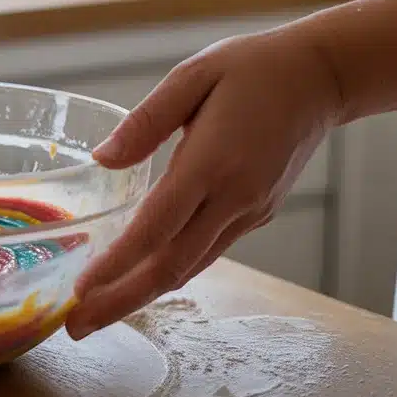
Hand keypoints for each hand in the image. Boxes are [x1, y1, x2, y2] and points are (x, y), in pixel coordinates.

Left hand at [65, 25, 344, 339]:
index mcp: (213, 162)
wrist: (319, 78)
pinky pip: (206, 251)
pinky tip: (139, 275)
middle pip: (171, 267)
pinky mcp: (255, 214)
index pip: (157, 227)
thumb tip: (103, 160)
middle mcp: (234, 198)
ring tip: (97, 313)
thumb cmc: (250, 69)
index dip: (117, 263)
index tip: (80, 290)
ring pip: (190, 267)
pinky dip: (169, 270)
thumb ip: (146, 121)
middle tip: (76, 328)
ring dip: (141, 294)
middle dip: (121, 301)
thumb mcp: (193, 76)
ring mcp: (248, 212)